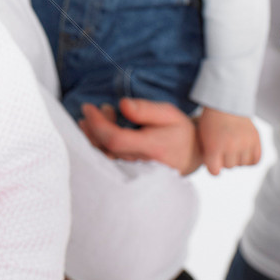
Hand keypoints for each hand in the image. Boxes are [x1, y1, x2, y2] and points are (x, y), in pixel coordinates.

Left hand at [79, 97, 201, 175]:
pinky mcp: (128, 175)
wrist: (191, 156)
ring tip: (91, 118)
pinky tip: (94, 132)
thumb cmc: (179, 132)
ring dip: (92, 136)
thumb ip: (145, 110)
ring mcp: (133, 173)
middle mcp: (140, 165)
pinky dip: (95, 146)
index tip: (88, 107)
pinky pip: (106, 162)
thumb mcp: (168, 114)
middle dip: (94, 127)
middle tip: (98, 109)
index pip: (115, 140)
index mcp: (152, 148)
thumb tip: (122, 104)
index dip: (98, 123)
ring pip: (102, 158)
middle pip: (104, 149)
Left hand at [197, 107, 261, 174]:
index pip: (214, 171)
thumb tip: (216, 171)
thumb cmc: (211, 120)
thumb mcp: (202, 136)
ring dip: (237, 158)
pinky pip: (256, 160)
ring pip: (242, 164)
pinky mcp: (256, 139)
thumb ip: (208, 154)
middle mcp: (230, 146)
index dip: (213, 166)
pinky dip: (250, 158)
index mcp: (214, 146)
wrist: (226, 102)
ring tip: (233, 147)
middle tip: (223, 147)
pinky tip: (244, 151)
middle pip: (229, 167)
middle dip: (224, 159)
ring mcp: (244, 143)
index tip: (212, 160)